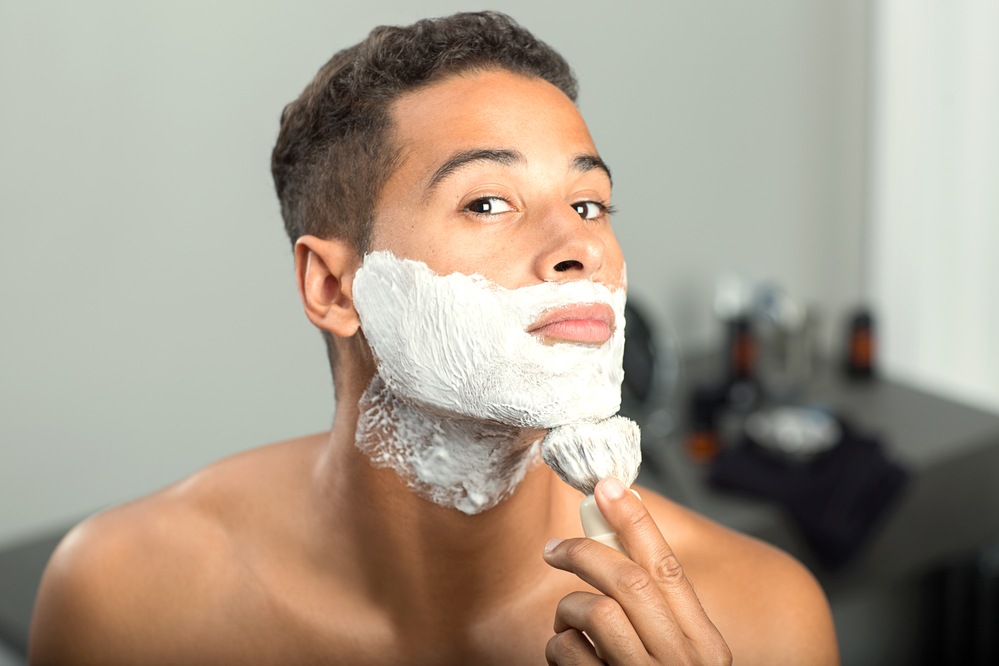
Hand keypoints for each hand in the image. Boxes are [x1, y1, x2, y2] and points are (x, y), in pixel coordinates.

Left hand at [543, 478, 731, 664]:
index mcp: (704, 643)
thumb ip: (657, 607)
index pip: (668, 568)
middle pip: (631, 582)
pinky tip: (568, 656)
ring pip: (597, 611)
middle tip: (555, 549)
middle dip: (584, 553)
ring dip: (568, 609)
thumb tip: (616, 535)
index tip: (606, 487)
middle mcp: (681, 662)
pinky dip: (558, 646)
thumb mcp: (679, 651)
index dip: (635, 521)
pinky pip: (568, 650)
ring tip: (567, 622)